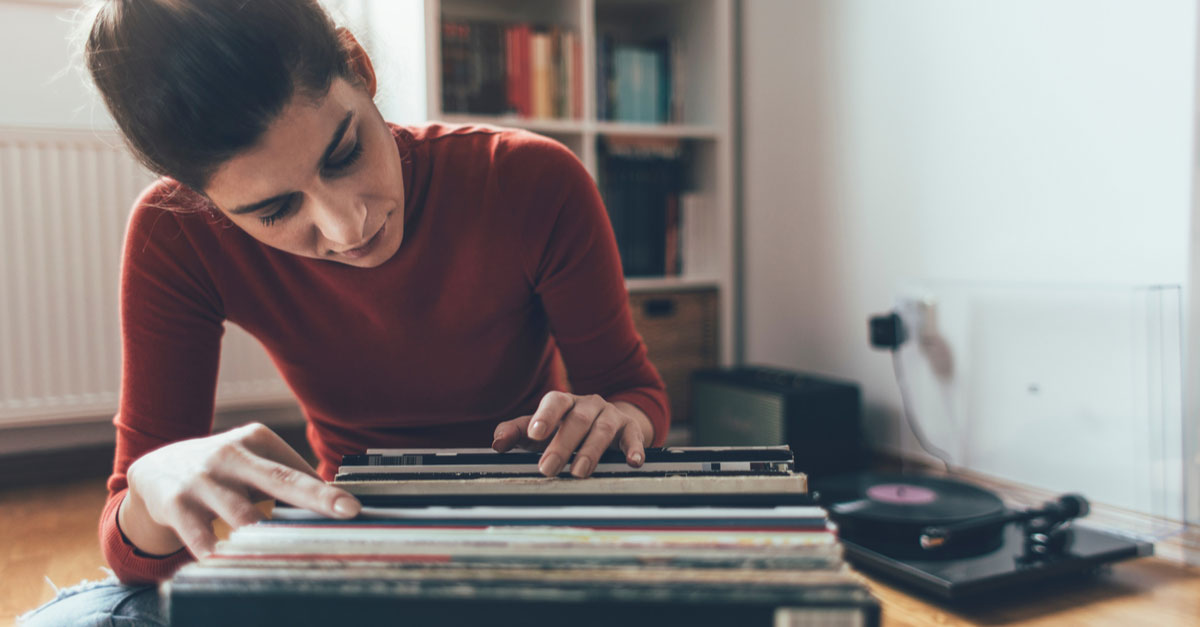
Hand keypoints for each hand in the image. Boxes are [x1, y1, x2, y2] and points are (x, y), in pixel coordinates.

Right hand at [118, 422, 360, 557]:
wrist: (155, 469)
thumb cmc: (222, 471)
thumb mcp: (251, 462)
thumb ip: (286, 479)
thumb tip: (336, 506)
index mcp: (256, 439)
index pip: (297, 470)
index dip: (325, 492)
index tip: (353, 509)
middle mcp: (230, 454)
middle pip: (280, 480)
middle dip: (316, 497)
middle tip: (347, 510)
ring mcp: (202, 479)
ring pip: (244, 516)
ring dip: (269, 538)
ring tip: (293, 556)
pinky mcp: (176, 504)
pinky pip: (203, 538)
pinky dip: (221, 555)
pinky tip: (235, 567)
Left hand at [491, 391, 653, 477]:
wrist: (609, 422)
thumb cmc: (566, 428)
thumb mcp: (541, 429)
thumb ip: (517, 432)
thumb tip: (497, 442)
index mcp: (565, 402)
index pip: (555, 402)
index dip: (545, 416)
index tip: (534, 434)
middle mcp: (589, 405)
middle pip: (578, 420)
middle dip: (562, 444)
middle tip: (547, 469)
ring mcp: (611, 416)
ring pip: (602, 430)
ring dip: (590, 451)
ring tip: (579, 473)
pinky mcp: (631, 430)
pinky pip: (634, 438)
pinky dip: (634, 449)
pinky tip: (633, 463)